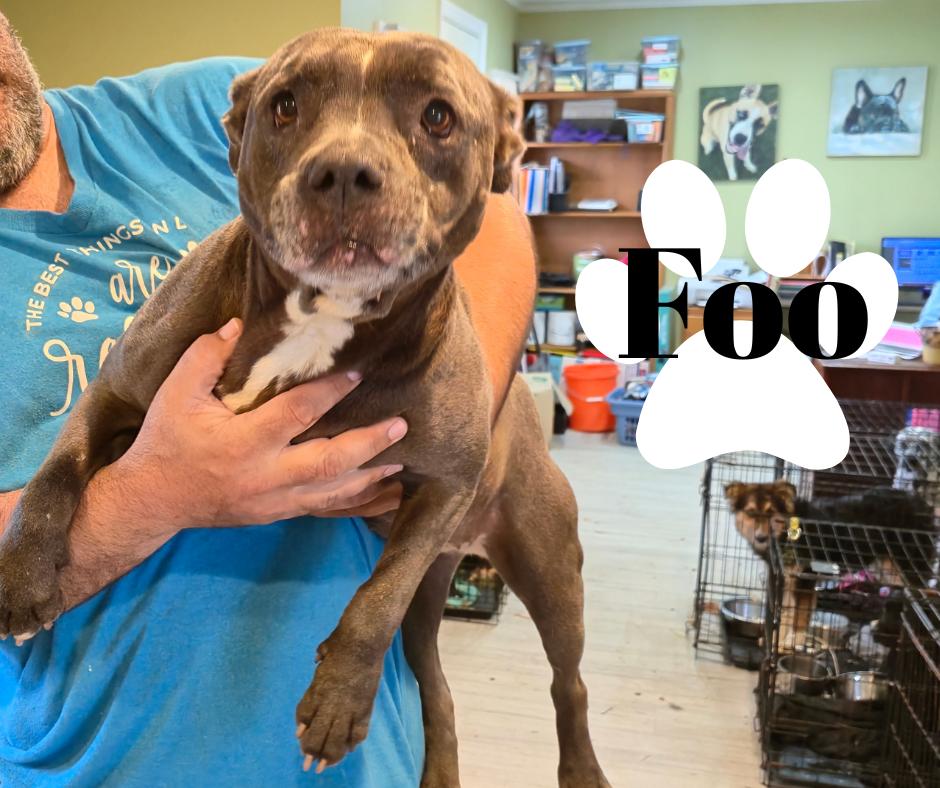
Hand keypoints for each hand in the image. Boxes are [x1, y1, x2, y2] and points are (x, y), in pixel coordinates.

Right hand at [119, 318, 407, 539]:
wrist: (152, 500)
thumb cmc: (166, 441)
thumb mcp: (174, 393)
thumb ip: (206, 356)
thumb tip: (236, 324)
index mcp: (241, 442)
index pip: (295, 414)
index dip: (329, 393)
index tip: (359, 373)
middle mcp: (264, 475)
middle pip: (326, 463)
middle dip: (367, 444)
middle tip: (400, 425)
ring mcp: (275, 500)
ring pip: (332, 493)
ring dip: (370, 476)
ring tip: (402, 460)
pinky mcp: (279, 513)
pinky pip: (325, 510)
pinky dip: (356, 503)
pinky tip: (383, 494)